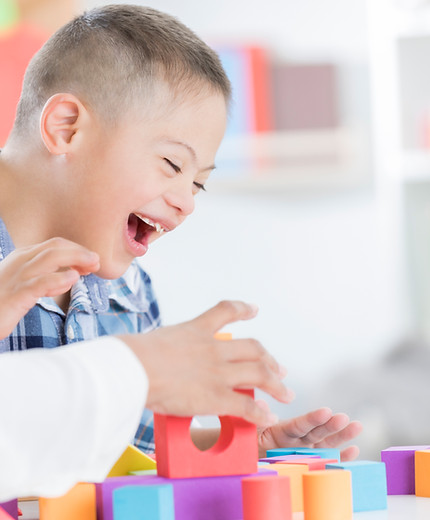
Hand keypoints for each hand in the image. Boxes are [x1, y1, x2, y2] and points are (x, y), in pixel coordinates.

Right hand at [0, 237, 99, 338]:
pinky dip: (58, 278)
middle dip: (79, 251)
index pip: (54, 245)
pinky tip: (73, 278)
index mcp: (22, 257)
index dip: (76, 249)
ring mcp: (17, 277)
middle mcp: (19, 262)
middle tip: (96, 261)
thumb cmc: (0, 303)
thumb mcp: (24, 286)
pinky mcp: (16, 295)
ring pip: (50, 258)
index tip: (91, 260)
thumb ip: (46, 278)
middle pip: (55, 247)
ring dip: (76, 258)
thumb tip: (71, 276)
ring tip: (92, 266)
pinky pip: (40, 282)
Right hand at [120, 300, 294, 426]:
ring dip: (276, 384)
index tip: (254, 309)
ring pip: (259, 373)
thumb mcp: (153, 341)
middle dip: (270, 359)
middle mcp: (213, 348)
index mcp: (196, 330)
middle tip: (280, 368)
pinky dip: (261, 412)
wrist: (132, 368)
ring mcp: (217, 371)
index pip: (225, 311)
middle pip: (253, 348)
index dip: (243, 309)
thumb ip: (164, 347)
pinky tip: (268, 416)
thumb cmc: (131, 356)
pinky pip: (247, 405)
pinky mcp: (216, 397)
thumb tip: (152, 354)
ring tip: (286, 393)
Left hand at [257, 407, 362, 460]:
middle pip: (315, 433)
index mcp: (281, 430)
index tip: (326, 411)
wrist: (246, 455)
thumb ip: (257, 417)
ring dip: (341, 436)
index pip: (299, 425)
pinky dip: (340, 456)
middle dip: (330, 426)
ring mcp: (303, 450)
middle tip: (344, 418)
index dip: (312, 419)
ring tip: (357, 426)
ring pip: (324, 443)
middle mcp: (296, 440)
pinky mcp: (306, 462)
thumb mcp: (249, 428)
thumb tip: (262, 405)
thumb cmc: (248, 440)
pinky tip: (354, 450)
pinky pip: (325, 460)